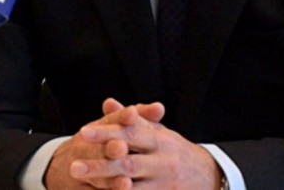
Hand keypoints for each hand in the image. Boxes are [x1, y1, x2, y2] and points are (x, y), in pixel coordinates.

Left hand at [46, 98, 220, 189]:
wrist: (209, 176)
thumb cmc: (174, 150)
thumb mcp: (157, 131)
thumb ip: (131, 119)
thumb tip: (107, 102)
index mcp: (159, 140)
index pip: (130, 133)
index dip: (106, 133)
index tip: (83, 133)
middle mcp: (162, 162)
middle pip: (128, 164)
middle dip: (100, 166)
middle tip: (73, 166)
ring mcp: (164, 184)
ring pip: (132, 187)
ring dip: (108, 186)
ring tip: (84, 184)